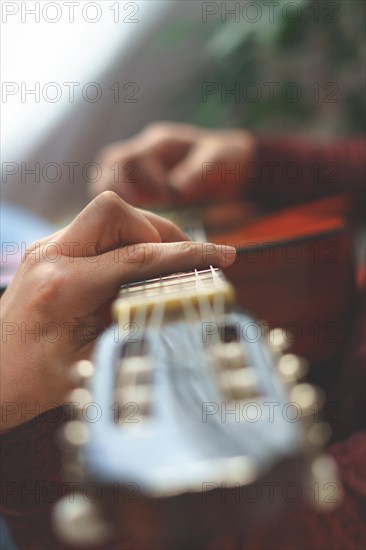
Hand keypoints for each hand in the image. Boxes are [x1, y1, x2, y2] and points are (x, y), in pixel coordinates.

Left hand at [1, 192, 235, 429]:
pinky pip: (92, 230)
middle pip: (114, 212)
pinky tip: (132, 268)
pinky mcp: (47, 253)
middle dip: (157, 229)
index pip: (138, 256)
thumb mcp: (93, 361)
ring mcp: (45, 251)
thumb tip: (175, 303)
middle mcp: (50, 257)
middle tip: (181, 259)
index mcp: (62, 287)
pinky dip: (121, 241)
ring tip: (161, 263)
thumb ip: (133, 324)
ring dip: (139, 232)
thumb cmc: (31, 381)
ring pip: (104, 214)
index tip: (221, 254)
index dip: (187, 253)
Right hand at [91, 123, 256, 205]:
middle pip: (111, 161)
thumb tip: (176, 189)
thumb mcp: (218, 160)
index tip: (169, 196)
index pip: (137, 156)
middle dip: (116, 185)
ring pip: (107, 176)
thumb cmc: (225, 160)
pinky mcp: (140, 189)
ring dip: (112, 197)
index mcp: (161, 143)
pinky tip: (129, 223)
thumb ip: (198, 171)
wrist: (233, 168)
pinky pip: (117, 194)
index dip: (148, 178)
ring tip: (126, 217)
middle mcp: (144, 152)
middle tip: (135, 206)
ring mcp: (139, 171)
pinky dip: (117, 207)